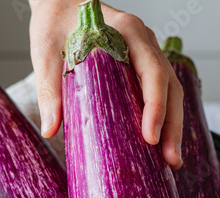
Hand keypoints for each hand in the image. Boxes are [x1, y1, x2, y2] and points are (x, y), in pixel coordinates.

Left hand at [29, 0, 183, 168]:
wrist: (61, 4)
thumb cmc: (55, 23)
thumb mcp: (46, 52)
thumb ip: (49, 88)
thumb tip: (51, 130)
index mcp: (126, 32)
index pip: (152, 72)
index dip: (155, 106)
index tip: (150, 136)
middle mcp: (144, 41)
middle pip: (170, 86)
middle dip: (171, 125)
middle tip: (169, 160)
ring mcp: (146, 52)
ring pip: (171, 90)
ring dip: (173, 125)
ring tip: (170, 159)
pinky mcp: (140, 64)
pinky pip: (160, 90)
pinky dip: (164, 116)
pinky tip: (160, 140)